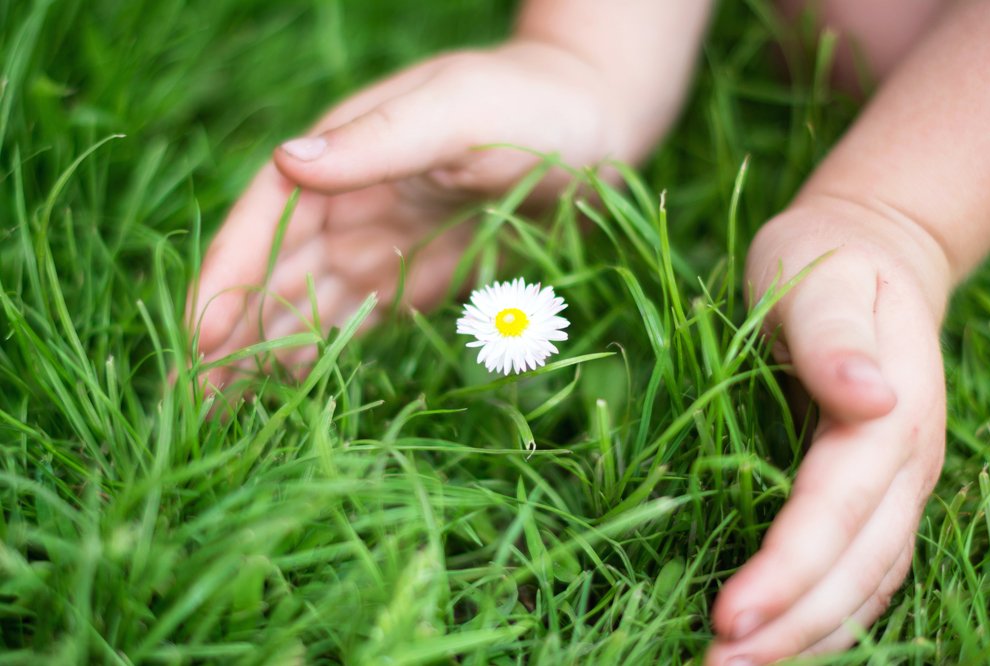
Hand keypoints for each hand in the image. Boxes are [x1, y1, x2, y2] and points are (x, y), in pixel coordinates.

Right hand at [189, 41, 627, 388]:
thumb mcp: (457, 111)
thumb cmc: (530, 105)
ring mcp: (382, 243)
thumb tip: (290, 160)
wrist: (598, 132)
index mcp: (346, 152)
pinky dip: (321, 352)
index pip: (265, 217)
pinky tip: (292, 388)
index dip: (230, 274)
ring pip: (306, 304)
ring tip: (230, 411)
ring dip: (266, 352)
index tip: (204, 335)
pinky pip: (356, 320)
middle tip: (196, 400)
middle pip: (273, 271)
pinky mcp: (417, 278)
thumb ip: (382, 140)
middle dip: (231, 330)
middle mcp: (351, 201)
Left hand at [708, 196, 950, 663]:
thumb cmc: (826, 263)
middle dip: (791, 630)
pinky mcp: (871, 496)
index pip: (837, 512)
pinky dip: (819, 617)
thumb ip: (835, 337)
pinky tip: (779, 643)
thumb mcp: (821, 280)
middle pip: (855, 569)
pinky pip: (857, 574)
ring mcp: (894, 487)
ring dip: (804, 639)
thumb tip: (871, 399)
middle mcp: (902, 466)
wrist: (867, 256)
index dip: (788, 570)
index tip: (730, 619)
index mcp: (888, 418)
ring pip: (862, 586)